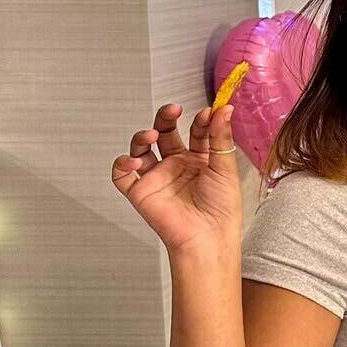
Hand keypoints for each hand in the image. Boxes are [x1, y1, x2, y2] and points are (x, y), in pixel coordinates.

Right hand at [111, 103, 242, 256]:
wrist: (208, 238)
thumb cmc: (222, 209)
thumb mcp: (225, 168)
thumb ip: (220, 137)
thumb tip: (224, 108)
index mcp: (199, 161)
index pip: (195, 132)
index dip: (199, 120)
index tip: (208, 112)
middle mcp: (176, 167)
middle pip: (165, 134)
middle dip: (165, 119)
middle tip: (172, 109)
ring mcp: (157, 178)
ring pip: (141, 149)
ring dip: (142, 136)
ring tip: (152, 133)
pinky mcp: (141, 193)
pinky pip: (121, 176)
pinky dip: (121, 165)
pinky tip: (133, 161)